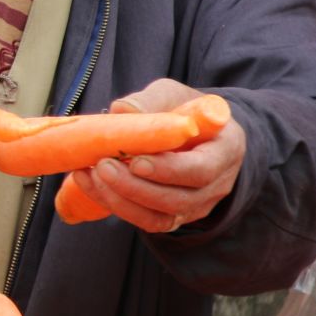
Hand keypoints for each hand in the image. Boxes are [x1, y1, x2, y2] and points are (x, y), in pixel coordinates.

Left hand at [77, 79, 246, 233]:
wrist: (194, 134)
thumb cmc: (185, 112)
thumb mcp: (174, 95)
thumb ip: (152, 100)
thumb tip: (122, 110)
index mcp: (225, 150)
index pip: (201, 170)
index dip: (167, 170)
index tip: (135, 162)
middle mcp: (216, 184)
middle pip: (178, 199)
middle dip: (136, 187)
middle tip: (103, 166)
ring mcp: (196, 205)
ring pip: (160, 218)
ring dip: (121, 199)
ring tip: (91, 174)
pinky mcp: (173, 216)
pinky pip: (145, 221)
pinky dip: (115, 205)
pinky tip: (90, 184)